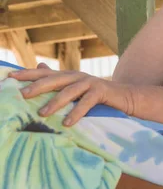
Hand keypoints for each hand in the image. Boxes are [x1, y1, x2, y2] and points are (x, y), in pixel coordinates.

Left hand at [7, 68, 135, 125]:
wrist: (125, 96)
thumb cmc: (96, 95)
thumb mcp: (75, 88)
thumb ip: (57, 79)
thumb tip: (38, 67)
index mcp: (68, 76)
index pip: (44, 73)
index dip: (27, 74)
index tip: (9, 77)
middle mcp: (77, 76)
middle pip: (54, 79)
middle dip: (37, 86)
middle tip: (22, 94)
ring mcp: (90, 82)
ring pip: (69, 90)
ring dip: (55, 101)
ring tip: (42, 113)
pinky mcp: (101, 91)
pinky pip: (87, 102)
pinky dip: (76, 112)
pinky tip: (67, 122)